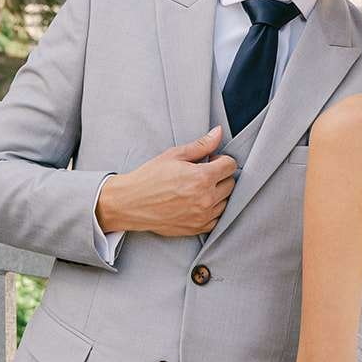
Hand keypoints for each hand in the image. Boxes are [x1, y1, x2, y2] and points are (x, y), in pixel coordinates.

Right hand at [96, 125, 236, 236]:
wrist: (130, 203)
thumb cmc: (150, 177)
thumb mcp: (174, 155)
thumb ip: (201, 145)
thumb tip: (219, 132)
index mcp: (202, 178)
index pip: (230, 165)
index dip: (221, 159)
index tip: (210, 160)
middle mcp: (206, 199)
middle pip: (231, 183)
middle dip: (220, 175)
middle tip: (203, 173)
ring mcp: (202, 216)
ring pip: (226, 201)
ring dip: (218, 193)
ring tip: (199, 188)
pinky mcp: (197, 229)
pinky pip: (217, 218)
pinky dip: (212, 210)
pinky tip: (197, 202)